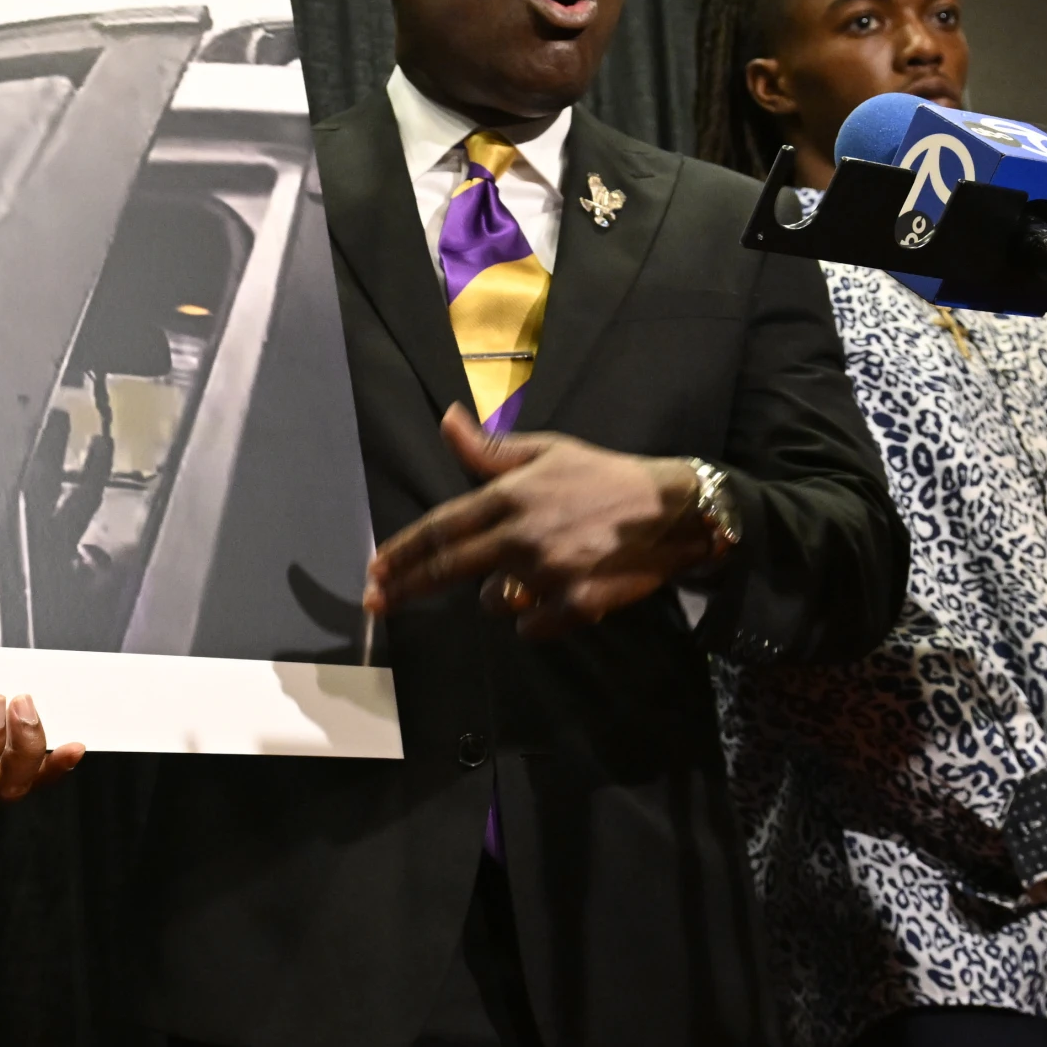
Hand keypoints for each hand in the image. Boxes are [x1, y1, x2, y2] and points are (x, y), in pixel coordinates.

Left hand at [364, 405, 709, 635]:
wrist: (672, 511)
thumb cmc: (605, 477)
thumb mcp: (548, 451)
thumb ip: (490, 449)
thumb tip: (446, 420)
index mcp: (510, 496)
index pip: (442, 528)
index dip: (403, 550)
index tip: (374, 569)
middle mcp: (521, 536)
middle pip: (448, 569)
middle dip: (407, 586)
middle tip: (377, 602)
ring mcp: (547, 573)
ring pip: (494, 601)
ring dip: (499, 594)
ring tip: (532, 572)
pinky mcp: (575, 604)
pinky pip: (531, 626)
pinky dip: (535, 617)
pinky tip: (557, 596)